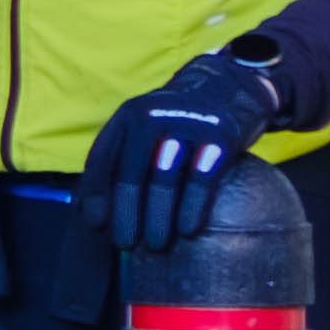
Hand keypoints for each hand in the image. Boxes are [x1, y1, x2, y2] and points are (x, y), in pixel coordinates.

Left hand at [83, 48, 281, 256]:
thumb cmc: (182, 120)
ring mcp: (188, 123)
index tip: (96, 225)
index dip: (96, 194)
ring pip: (163, 179)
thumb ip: (125, 157)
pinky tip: (187, 231)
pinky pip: (202, 178)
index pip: (102, 159)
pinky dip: (192, 208)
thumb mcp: (148, 126)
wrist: (234, 84)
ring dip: (157, 217)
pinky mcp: (222, 135)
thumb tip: (97, 211)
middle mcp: (153, 115)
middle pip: (131, 173)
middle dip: (126, 213)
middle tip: (126, 243)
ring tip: (154, 245)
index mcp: (128, 115)